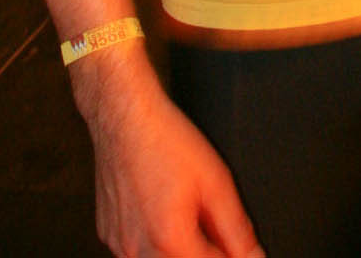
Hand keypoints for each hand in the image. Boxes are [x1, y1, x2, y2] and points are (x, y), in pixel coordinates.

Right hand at [80, 54, 263, 257]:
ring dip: (178, 248)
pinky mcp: (107, 234)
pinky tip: (161, 212)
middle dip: (204, 252)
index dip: (231, 256)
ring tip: (184, 211)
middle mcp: (139, 251)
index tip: (237, 247)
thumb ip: (236, 227)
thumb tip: (253, 256)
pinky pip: (136, 251)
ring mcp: (119, 245)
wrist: (124, 117)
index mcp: (171, 241)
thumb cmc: (167, 141)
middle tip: (212, 226)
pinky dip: (154, 241)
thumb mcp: (216, 181)